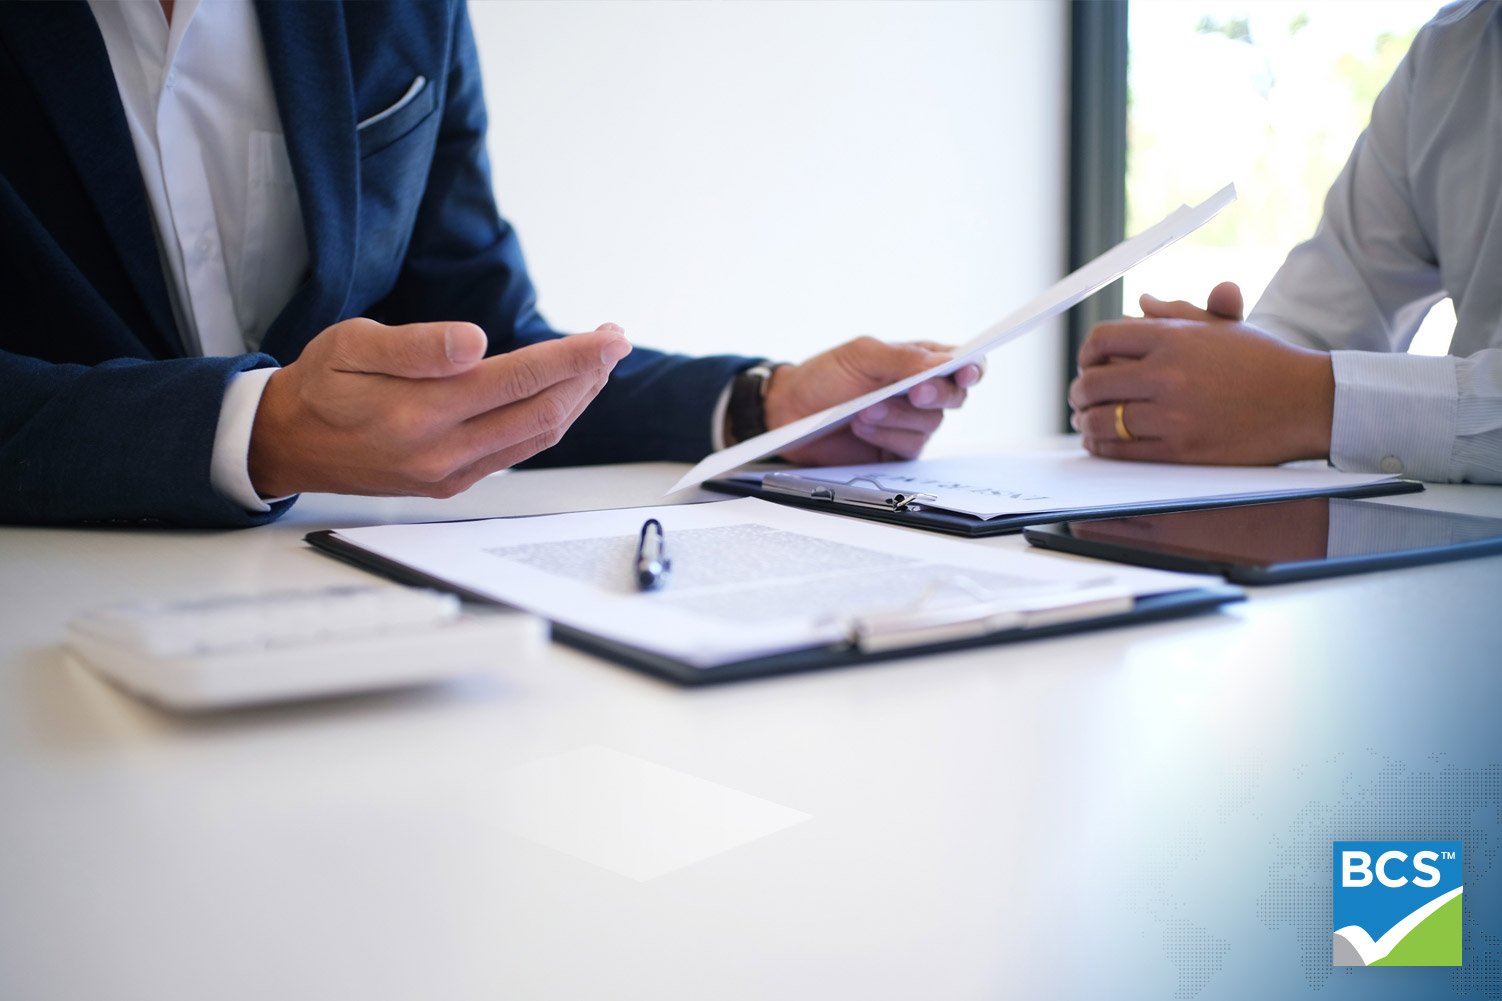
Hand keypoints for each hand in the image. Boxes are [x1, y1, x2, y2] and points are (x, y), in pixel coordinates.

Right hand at [248, 318, 631, 496]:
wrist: (288, 443)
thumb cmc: (319, 385)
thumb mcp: (350, 345)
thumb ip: (416, 347)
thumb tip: (475, 343)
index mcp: (418, 413)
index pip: (516, 381)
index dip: (570, 358)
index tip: (607, 337)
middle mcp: (441, 453)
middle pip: (540, 414)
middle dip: (587, 376)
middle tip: (614, 341)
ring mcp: (450, 474)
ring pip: (536, 437)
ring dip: (575, 400)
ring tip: (597, 363)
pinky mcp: (452, 483)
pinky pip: (517, 452)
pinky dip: (549, 421)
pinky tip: (561, 394)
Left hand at [760, 336, 983, 464]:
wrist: (789, 412)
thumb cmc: (825, 376)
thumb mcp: (861, 355)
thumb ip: (903, 358)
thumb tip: (944, 363)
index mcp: (919, 361)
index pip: (962, 362)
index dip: (972, 368)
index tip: (966, 371)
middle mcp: (921, 393)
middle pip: (954, 396)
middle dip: (936, 395)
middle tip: (914, 392)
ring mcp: (910, 424)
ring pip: (930, 425)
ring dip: (898, 417)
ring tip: (863, 410)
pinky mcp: (895, 452)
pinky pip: (908, 448)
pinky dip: (885, 436)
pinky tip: (862, 427)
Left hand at [1068, 282, 1334, 464]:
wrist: (1305, 402)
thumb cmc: (1264, 362)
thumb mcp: (1222, 327)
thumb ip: (1177, 314)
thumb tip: (1142, 303)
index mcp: (1174, 337)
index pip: (1102, 339)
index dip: (1085, 354)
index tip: (1086, 364)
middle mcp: (1168, 373)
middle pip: (1092, 382)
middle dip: (1079, 392)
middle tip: (1079, 398)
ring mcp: (1173, 414)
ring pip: (1101, 420)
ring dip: (1085, 423)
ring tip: (1086, 422)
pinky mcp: (1181, 450)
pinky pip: (1121, 451)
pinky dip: (1102, 448)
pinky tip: (1101, 443)